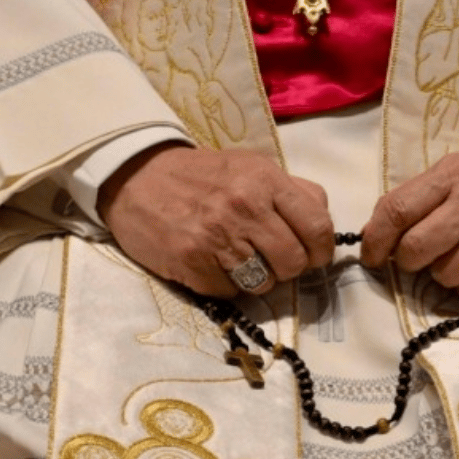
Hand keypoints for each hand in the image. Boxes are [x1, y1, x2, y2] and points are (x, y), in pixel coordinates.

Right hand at [97, 143, 334, 296]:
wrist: (136, 177)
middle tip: (271, 260)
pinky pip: (229, 292)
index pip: (318, 228)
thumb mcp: (250, 166)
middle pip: (294, 262)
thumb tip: (322, 224)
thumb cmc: (200, 175)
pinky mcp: (192, 261)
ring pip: (265, 283)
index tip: (311, 255)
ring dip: (257, 279)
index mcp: (266, 179)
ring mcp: (217, 236)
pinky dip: (225, 285)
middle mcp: (245, 206)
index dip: (320, 251)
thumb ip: (291, 191)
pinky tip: (211, 264)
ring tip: (239, 260)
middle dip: (288, 268)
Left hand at [359, 151, 458, 303]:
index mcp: (452, 177)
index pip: (396, 210)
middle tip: (420, 257)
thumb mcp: (455, 173)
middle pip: (414, 250)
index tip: (372, 256)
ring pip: (443, 277)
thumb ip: (415, 199)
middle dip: (408, 261)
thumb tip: (373, 235)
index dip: (375, 240)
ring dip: (443, 274)